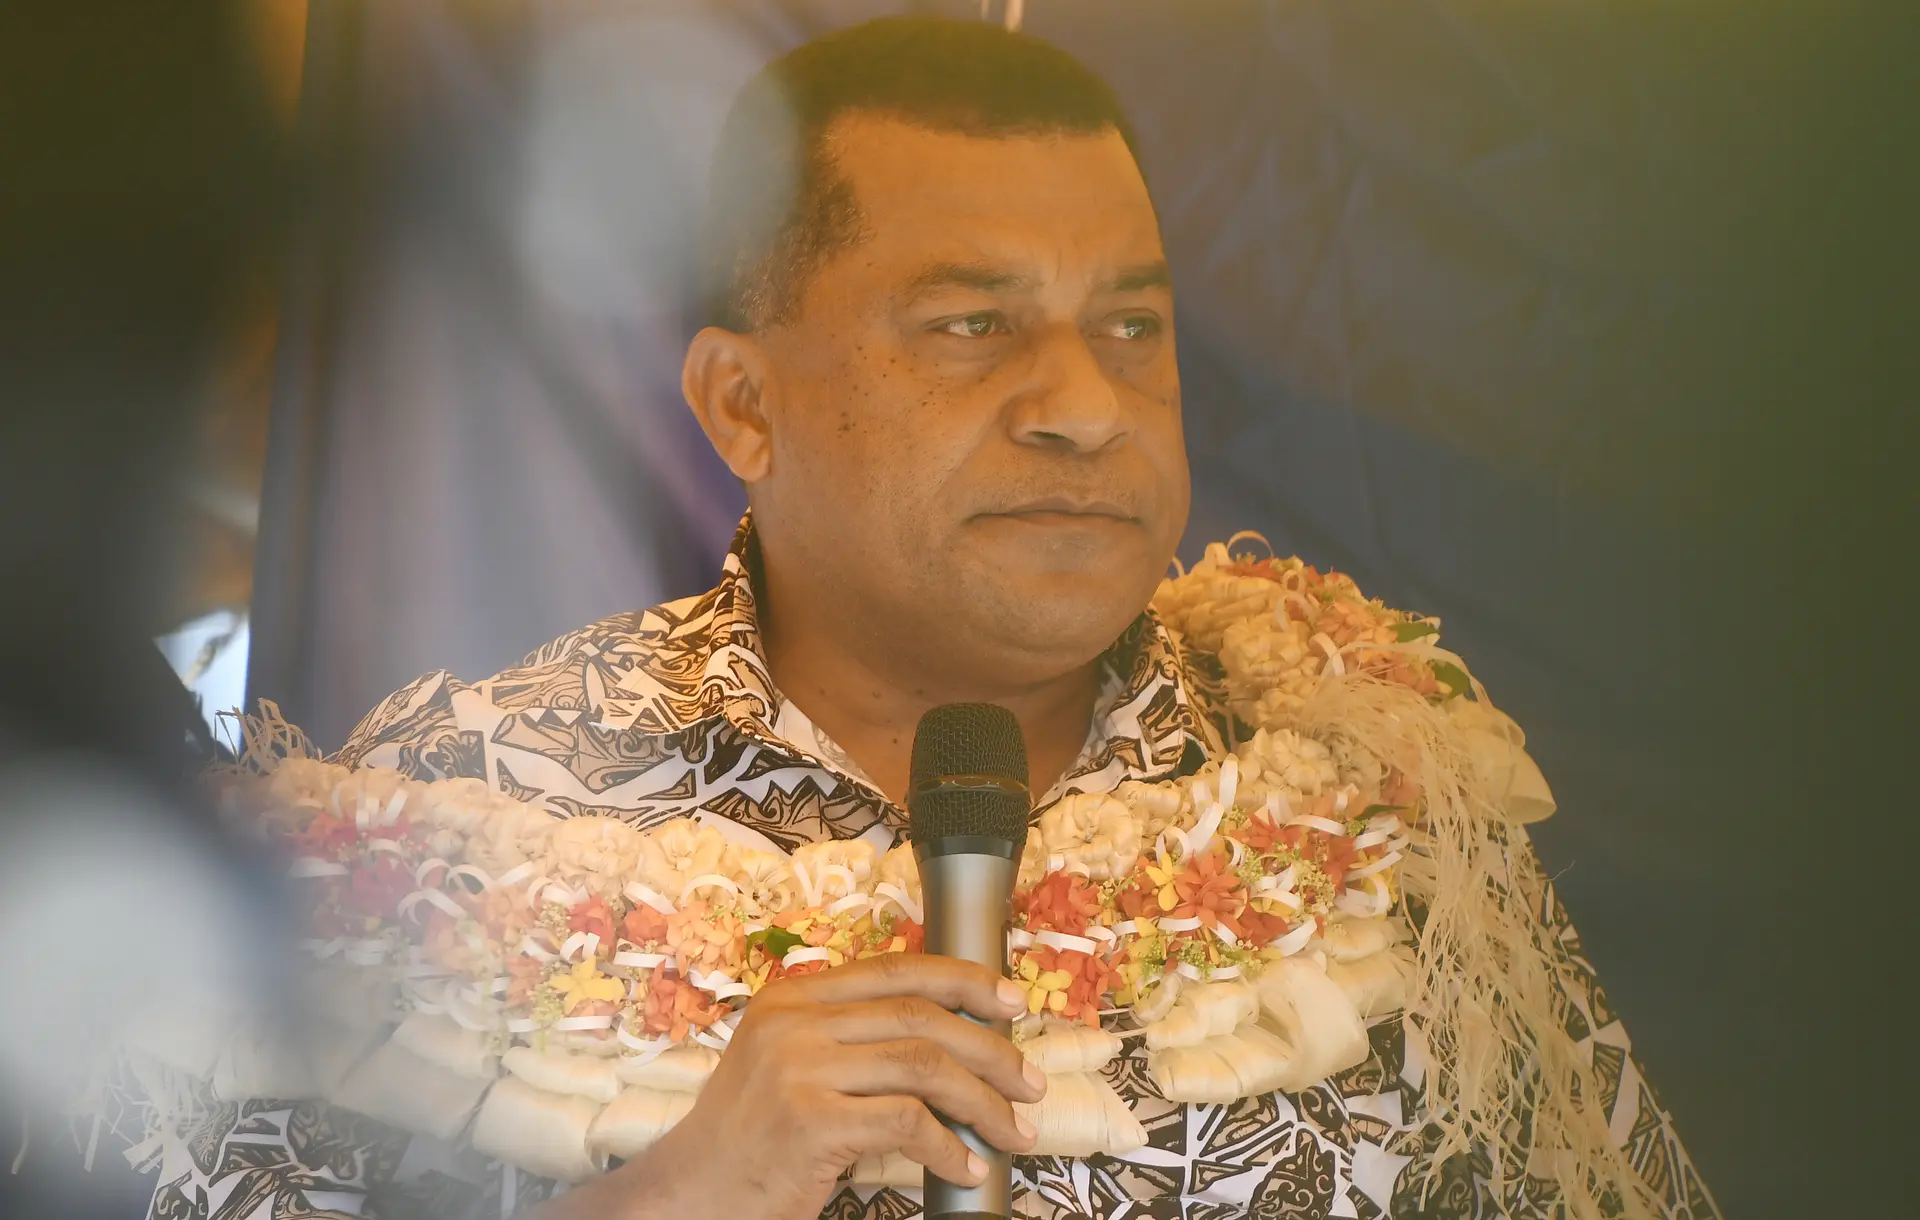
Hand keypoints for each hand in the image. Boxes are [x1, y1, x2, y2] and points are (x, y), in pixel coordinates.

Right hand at [537, 953, 1043, 1219]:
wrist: (690, 1192)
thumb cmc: (750, 1138)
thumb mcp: (789, 1064)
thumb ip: (850, 1039)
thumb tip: (951, 1040)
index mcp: (793, 997)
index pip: (896, 970)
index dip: (965, 980)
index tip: (1012, 1002)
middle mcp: (794, 1021)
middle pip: (920, 1018)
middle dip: (990, 1051)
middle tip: (1029, 1085)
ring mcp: (798, 1068)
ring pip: (924, 1067)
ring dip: (983, 1102)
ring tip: (1013, 1131)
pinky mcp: (809, 1121)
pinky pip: (905, 1123)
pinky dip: (947, 1147)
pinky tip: (963, 1167)